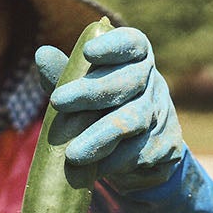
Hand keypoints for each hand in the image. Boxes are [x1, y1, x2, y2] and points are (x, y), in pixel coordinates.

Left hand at [32, 26, 182, 191]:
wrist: (134, 158)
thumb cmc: (100, 112)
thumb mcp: (81, 92)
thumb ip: (64, 75)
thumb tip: (42, 54)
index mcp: (135, 60)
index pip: (132, 43)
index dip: (113, 45)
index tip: (87, 52)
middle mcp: (153, 83)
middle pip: (130, 81)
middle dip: (93, 91)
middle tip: (57, 102)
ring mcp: (164, 114)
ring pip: (135, 121)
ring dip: (101, 137)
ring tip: (72, 154)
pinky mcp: (169, 146)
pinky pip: (142, 153)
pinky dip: (116, 161)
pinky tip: (96, 169)